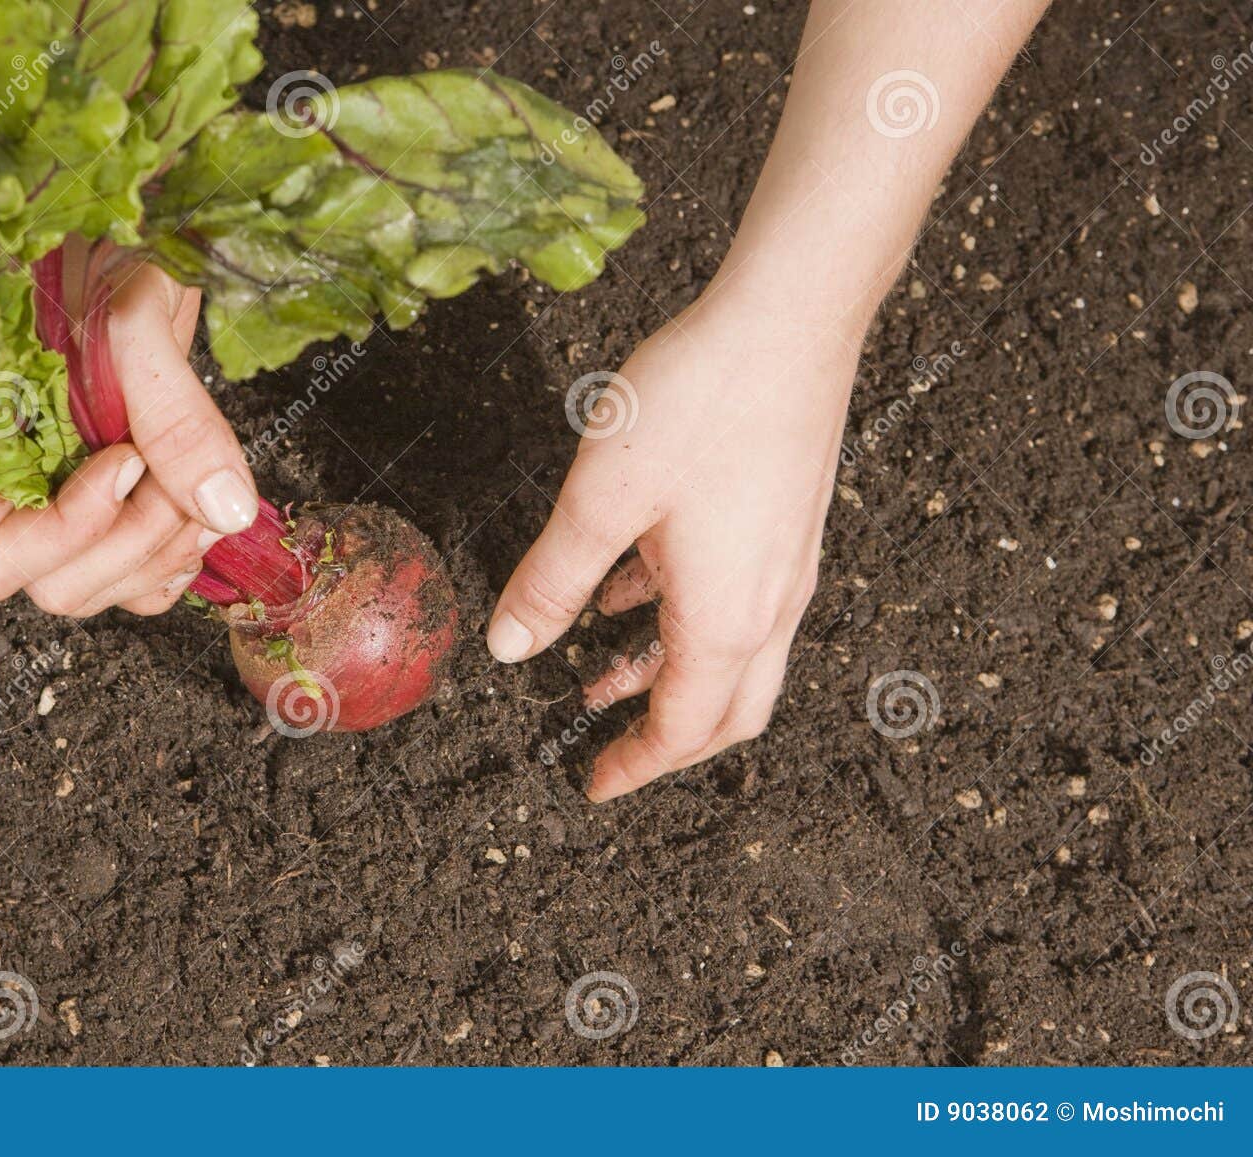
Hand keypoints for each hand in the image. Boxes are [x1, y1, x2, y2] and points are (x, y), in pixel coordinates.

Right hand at [0, 257, 259, 616]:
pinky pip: (137, 578)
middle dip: (132, 542)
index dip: (64, 531)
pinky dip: (177, 557)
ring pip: (100, 588)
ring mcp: (55, 498)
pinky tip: (199, 509)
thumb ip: (173, 409)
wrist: (135, 230)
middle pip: (50, 584)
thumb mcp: (134, 310)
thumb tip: (225, 507)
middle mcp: (5, 485)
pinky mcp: (109, 503)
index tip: (125, 459)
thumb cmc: (101, 244)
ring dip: (164, 553)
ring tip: (199, 485)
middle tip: (181, 479)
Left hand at [488, 291, 857, 801]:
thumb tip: (508, 646)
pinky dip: (684, 619)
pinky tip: (629, 586)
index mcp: (726, 620)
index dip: (634, 766)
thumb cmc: (701, 403)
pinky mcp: (787, 524)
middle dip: (663, 740)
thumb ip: (552, 579)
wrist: (791, 318)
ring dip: (666, 676)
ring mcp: (788, 566)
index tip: (592, 787)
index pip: (681, 730)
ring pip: (732, 657)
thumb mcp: (601, 499)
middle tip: (605, 749)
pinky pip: (739, 602)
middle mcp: (770, 607)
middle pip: (725, 712)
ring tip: (597, 675)